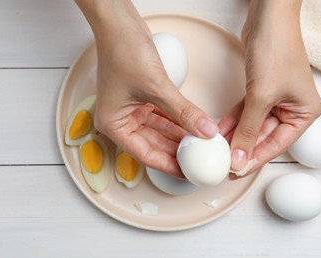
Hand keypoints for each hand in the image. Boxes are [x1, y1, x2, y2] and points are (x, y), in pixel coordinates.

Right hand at [75, 0, 218, 177]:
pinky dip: (181, 121)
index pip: (146, 154)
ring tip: (203, 146)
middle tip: (201, 160)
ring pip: (163, 131)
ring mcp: (134, 109)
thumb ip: (183, 112)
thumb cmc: (122, 51)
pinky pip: (166, 116)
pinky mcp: (145, 98)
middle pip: (155, 144)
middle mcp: (123, 120)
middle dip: (179, 152)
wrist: (119, 22)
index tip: (190, 173)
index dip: (169, 166)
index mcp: (114, 125)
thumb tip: (206, 131)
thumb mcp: (155, 87)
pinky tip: (197, 128)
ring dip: (183, 137)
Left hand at [219, 0, 320, 176]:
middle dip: (242, 148)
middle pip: (263, 137)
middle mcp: (292, 108)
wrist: (268, 19)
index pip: (277, 145)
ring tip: (217, 149)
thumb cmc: (276, 52)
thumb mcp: (261, 97)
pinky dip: (232, 120)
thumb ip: (249, 130)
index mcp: (304, 113)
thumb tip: (239, 158)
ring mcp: (275, 99)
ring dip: (234, 135)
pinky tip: (219, 130)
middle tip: (222, 163)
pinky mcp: (260, 90)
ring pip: (252, 125)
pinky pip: (245, 111)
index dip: (255, 159)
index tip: (236, 171)